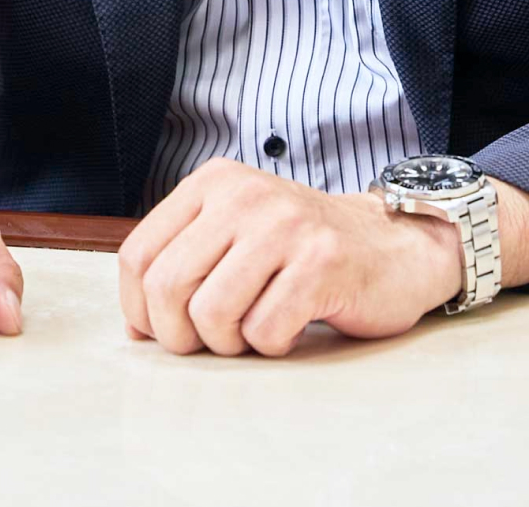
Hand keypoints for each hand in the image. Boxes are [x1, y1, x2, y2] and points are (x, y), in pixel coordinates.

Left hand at [116, 157, 464, 356]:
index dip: (140, 310)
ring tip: (256, 329)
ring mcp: (286, 225)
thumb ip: (184, 261)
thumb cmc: (302, 252)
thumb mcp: (234, 232)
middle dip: (181, 336)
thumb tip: (136, 326)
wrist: (393, 245)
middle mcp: (245, 194)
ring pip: (211, 315)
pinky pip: (264, 332)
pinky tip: (294, 323)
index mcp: (214, 182)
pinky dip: (274, 346)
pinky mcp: (321, 263)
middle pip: (167, 288)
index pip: (137, 255)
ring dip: (230, 344)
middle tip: (214, 341)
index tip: (164, 331)